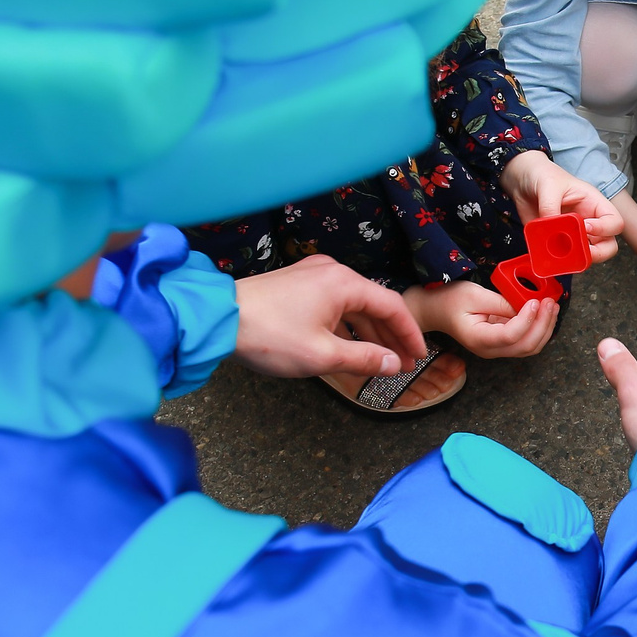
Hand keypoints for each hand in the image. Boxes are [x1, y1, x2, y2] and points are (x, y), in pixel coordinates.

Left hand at [232, 254, 425, 379]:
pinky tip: (349, 346)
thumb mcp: (322, 355)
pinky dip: (346, 325)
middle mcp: (331, 272)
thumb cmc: (269, 336)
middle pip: (374, 303)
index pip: (392, 306)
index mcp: (344, 283)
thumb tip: (393, 364)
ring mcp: (312, 276)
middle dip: (390, 335)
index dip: (409, 333)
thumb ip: (364, 359)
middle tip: (403, 363)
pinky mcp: (296, 285)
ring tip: (379, 359)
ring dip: (368, 332)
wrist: (217, 319)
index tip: (419, 356)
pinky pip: (333, 304)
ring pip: (353, 305)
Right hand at [413, 279, 557, 358]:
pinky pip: (527, 342)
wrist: (437, 311)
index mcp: (478, 339)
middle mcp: (490, 350)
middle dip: (543, 324)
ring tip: (552, 306)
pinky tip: (545, 313)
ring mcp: (498, 350)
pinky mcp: (504, 344)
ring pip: (530, 347)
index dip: (527, 320)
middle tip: (551, 302)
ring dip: (545, 328)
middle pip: (525, 346)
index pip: (509, 336)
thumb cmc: (450, 300)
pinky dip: (540, 329)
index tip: (535, 301)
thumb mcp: (473, 294)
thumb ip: (500, 302)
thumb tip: (526, 306)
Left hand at [503, 150, 621, 265]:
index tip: (585, 227)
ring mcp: (574, 235)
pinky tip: (546, 253)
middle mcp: (588, 222)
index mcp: (594, 205)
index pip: (614, 222)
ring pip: (587, 256)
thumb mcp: (548, 185)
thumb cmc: (543, 175)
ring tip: (559, 252)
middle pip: (608, 246)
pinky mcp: (557, 243)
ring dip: (576, 259)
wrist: (522, 181)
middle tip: (579, 251)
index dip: (604, 229)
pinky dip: (556, 261)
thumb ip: (550, 207)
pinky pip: (563, 258)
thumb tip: (551, 229)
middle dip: (597, 253)